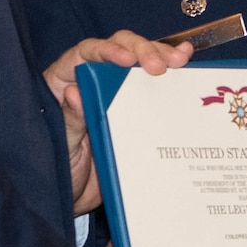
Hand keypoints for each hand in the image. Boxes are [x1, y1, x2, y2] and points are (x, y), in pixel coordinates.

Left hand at [44, 32, 192, 214]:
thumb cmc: (60, 169)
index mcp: (64, 81)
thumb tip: (74, 93)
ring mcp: (115, 91)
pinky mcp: (135, 107)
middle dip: (143, 50)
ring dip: (161, 56)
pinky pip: (152, 85)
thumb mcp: (62, 147)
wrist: (76, 197)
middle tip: (161, 66)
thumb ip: (69, 121)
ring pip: (139, 61)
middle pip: (118, 48)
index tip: (127, 60)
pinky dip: (170, 73)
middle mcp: (91, 79)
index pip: (86, 53)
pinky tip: (186, 63)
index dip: (107, 50)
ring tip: (180, 61)